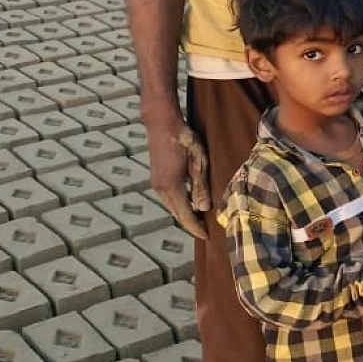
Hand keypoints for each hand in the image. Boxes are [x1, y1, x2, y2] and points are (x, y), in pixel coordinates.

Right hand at [145, 116, 210, 238]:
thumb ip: (200, 186)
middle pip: (176, 213)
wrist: (162, 123)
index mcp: (172, 187)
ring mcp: (156, 183)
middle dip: (190, 224)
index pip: (185, 214)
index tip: (206, 237)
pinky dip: (179, 205)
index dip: (195, 227)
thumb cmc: (184, 140)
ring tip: (200, 221)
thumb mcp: (198, 162)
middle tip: (205, 232)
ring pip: (171, 206)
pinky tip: (189, 204)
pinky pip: (169, 198)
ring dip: (184, 215)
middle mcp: (160, 189)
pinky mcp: (156, 178)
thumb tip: (203, 209)